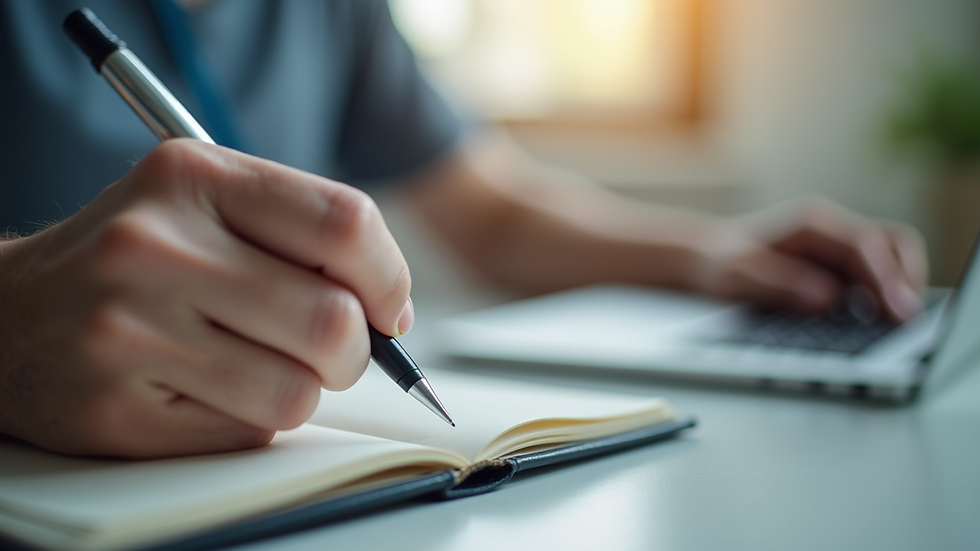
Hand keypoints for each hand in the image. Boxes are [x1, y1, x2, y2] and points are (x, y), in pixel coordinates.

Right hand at [0, 140, 412, 457]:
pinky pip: (247, 431)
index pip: (345, 223)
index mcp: (192, 176)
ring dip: (299, 388)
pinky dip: (250, 418)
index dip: (388, 276)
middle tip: (328, 348)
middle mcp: (154, 247)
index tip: (385, 306)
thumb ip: (302, 232)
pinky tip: (205, 388)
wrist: (10, 315)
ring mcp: (129, 331)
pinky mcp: (117, 410)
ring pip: (297, 390)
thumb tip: (390, 309)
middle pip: (332, 320)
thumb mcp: (207, 201)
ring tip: (256, 364)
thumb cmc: (133, 257)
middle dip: (352, 350)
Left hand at [691, 197, 927, 320]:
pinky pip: (873, 278)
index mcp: (812, 223)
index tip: (900, 309)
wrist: (702, 258)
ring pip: (889, 259)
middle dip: (906, 280)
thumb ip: (783, 284)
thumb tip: (828, 299)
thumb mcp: (739, 275)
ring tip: (897, 325)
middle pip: (893, 245)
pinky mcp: (836, 267)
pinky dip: (883, 297)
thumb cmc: (718, 264)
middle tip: (907, 321)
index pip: (867, 243)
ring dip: (898, 289)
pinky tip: (877, 323)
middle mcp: (831, 229)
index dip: (888, 276)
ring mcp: (836, 247)